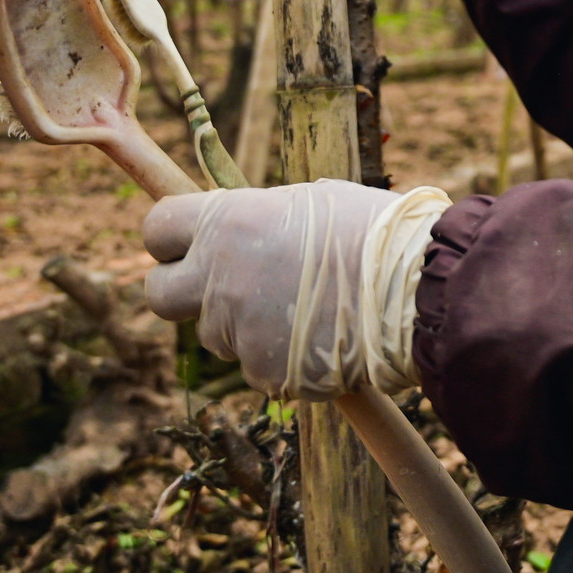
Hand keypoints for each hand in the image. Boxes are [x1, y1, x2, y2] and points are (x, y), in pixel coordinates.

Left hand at [142, 180, 449, 399]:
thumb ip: (255, 218)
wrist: (416, 288)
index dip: (170, 238)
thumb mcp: (307, 201)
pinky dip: (277, 355)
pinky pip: (254, 364)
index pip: (156, 227)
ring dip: (241, 324)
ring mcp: (237, 330)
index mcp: (226, 223)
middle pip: (159, 294)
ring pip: (214, 333)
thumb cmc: (372, 231)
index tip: (187, 243)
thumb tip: (234, 229)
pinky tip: (319, 334)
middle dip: (182, 291)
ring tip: (301, 306)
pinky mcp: (262, 371)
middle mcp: (219, 277)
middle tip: (222, 286)